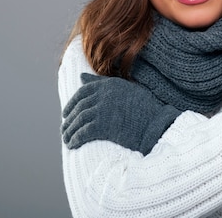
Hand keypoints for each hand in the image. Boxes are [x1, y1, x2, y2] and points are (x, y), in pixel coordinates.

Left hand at [62, 73, 180, 154]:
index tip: (66, 113)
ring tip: (67, 139)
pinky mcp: (103, 126)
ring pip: (78, 120)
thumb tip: (81, 76)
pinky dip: (75, 139)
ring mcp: (103, 110)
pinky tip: (73, 144)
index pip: (83, 91)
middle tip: (64, 129)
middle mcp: (104, 95)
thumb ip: (102, 82)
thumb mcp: (125, 89)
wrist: (157, 125)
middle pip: (79, 106)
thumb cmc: (145, 108)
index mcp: (109, 84)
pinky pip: (83, 132)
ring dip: (70, 131)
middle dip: (69, 119)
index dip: (72, 103)